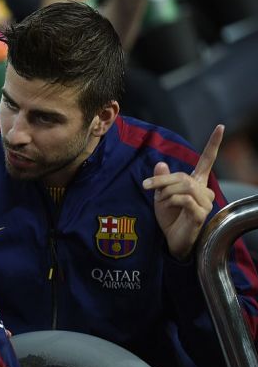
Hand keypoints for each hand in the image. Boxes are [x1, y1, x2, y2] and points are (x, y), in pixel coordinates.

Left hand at [142, 125, 223, 259]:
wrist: (171, 240)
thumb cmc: (169, 217)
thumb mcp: (160, 195)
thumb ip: (161, 180)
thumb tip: (161, 163)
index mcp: (196, 183)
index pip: (207, 161)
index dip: (214, 144)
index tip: (221, 127)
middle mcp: (204, 190)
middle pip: (183, 175)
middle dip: (161, 179)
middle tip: (146, 185)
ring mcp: (205, 202)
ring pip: (185, 186)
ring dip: (166, 191)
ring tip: (160, 201)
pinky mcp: (202, 214)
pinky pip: (186, 199)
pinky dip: (172, 200)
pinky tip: (168, 207)